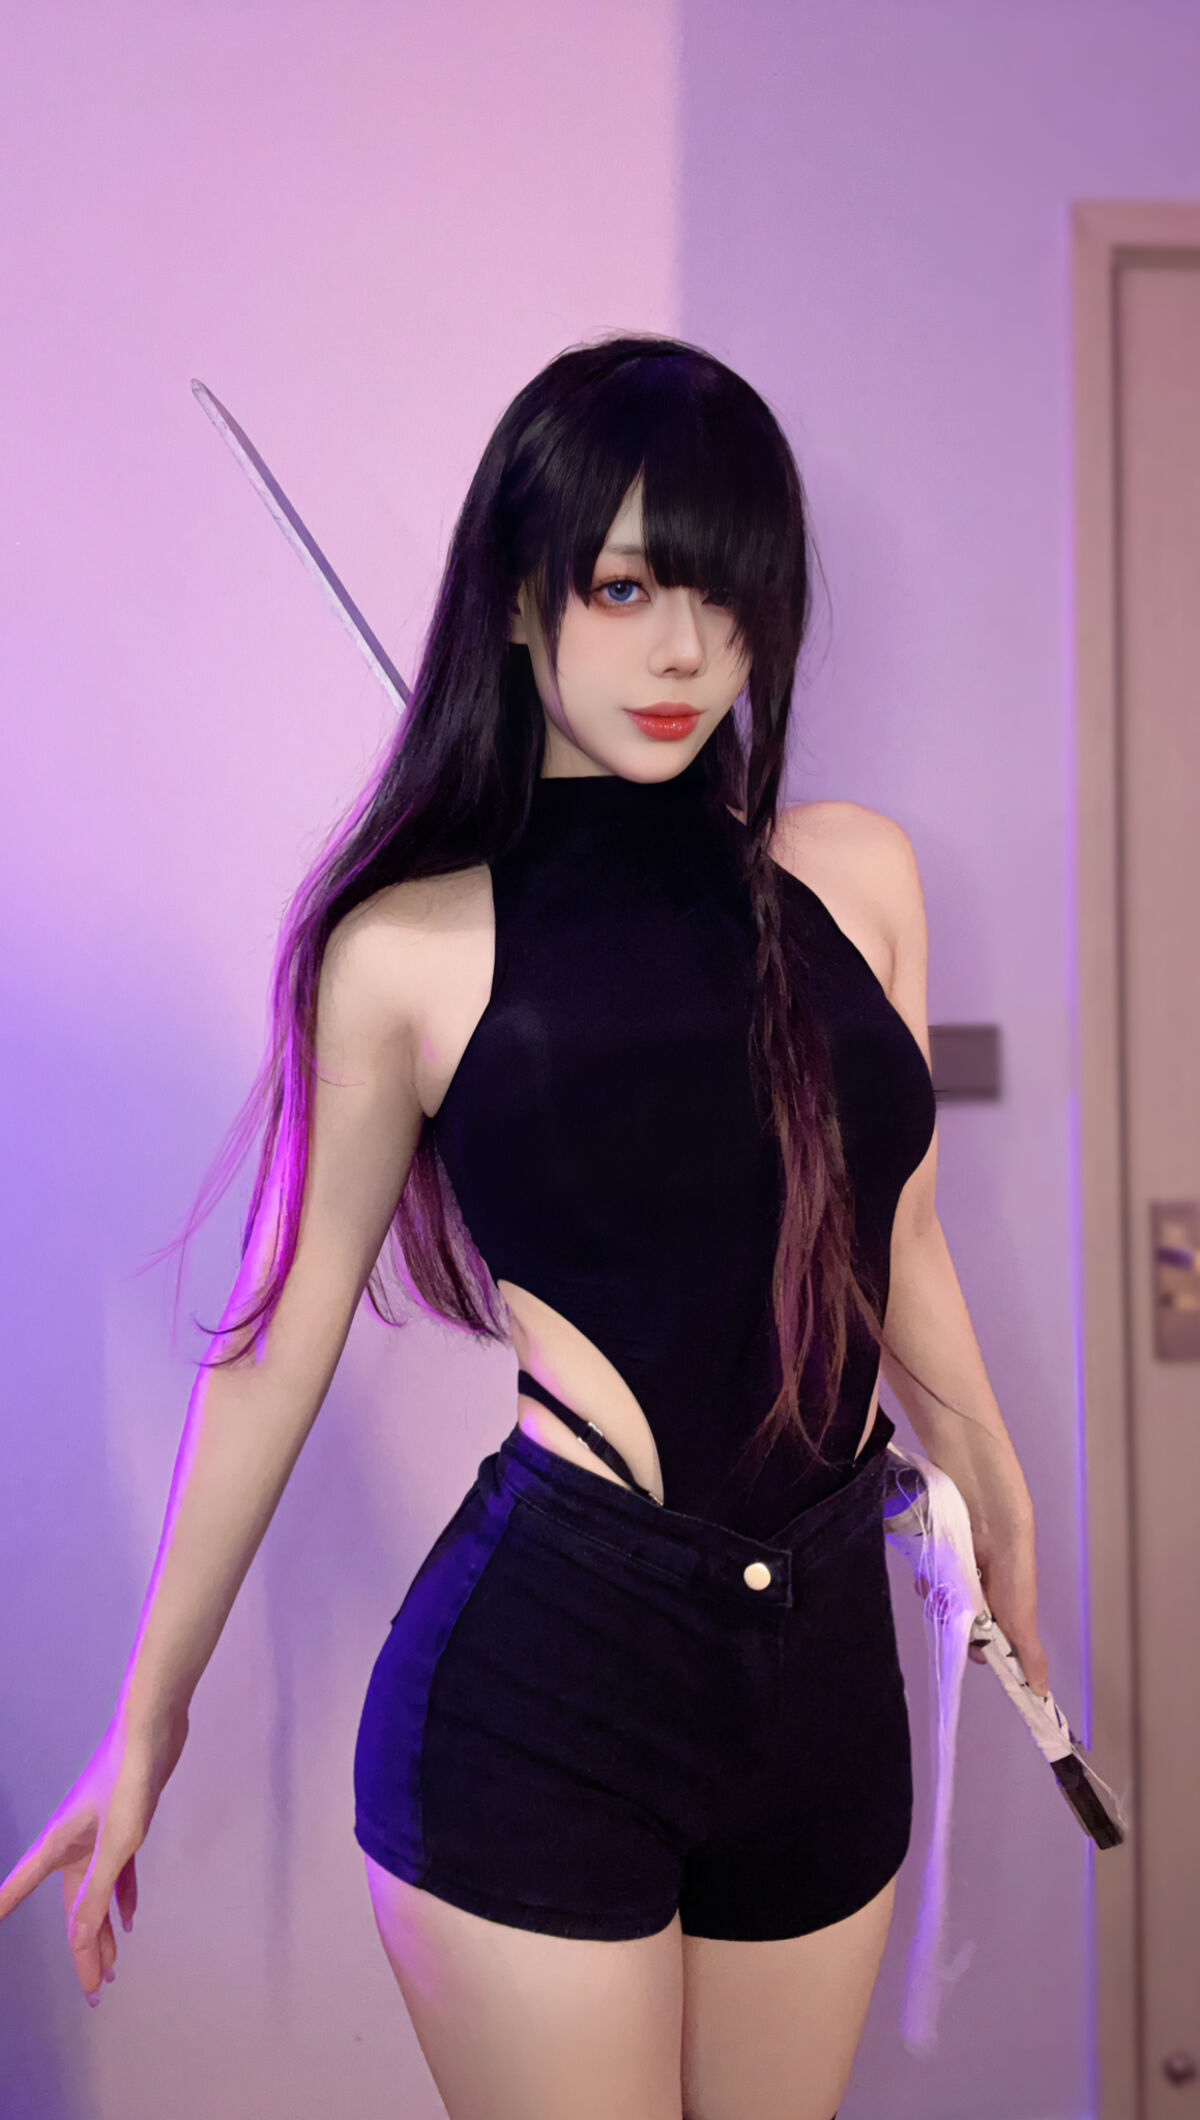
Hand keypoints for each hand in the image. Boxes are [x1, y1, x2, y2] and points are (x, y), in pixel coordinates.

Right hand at [0, 1712, 186, 2003]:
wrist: (154, 1725)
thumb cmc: (129, 1774)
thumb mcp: (117, 1841)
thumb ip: (97, 1890)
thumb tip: (79, 1938)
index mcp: (58, 1843)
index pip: (19, 1888)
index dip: (0, 1910)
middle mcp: (72, 1841)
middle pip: (71, 1906)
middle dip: (82, 1948)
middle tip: (93, 1988)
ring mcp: (98, 1832)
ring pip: (96, 1892)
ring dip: (104, 1927)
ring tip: (111, 1966)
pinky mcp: (123, 1824)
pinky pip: (117, 1872)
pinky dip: (122, 1896)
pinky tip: (129, 1919)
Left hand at [910, 1514, 1049, 1699]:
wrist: (991, 1523)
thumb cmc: (1014, 1571)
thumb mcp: (1023, 1619)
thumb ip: (1030, 1656)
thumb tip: (1041, 1693)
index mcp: (997, 1614)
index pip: (977, 1644)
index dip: (973, 1649)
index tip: (974, 1649)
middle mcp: (976, 1599)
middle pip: (953, 1626)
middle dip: (955, 1623)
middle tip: (963, 1611)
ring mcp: (956, 1582)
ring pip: (937, 1606)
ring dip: (941, 1600)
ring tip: (951, 1584)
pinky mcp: (940, 1565)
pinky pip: (925, 1584)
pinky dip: (929, 1581)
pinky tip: (936, 1572)